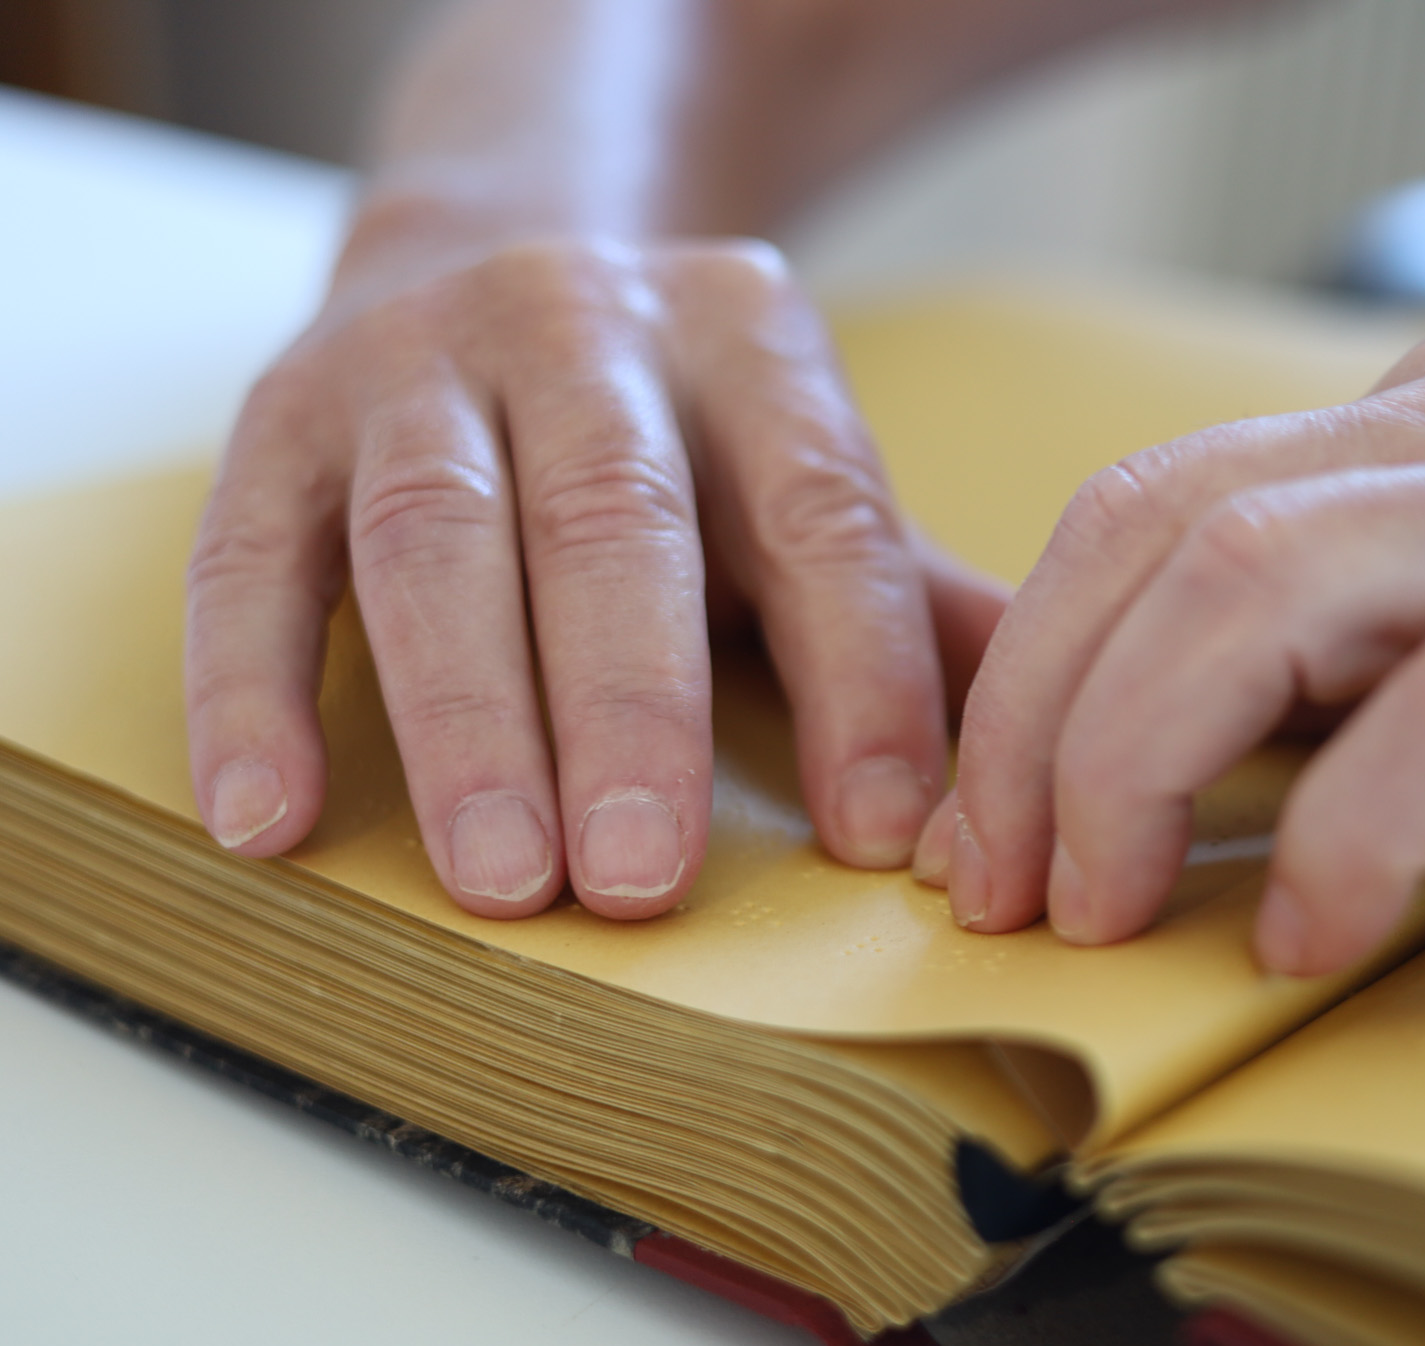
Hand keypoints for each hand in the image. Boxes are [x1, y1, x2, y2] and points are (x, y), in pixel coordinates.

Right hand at [186, 235, 1005, 918]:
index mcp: (750, 340)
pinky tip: (271, 818)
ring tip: (501, 879)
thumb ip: (907, 599)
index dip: (860, 676)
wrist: (496, 256)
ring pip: (437, 538)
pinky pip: (249, 557)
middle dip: (633, 707)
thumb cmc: (682, 434)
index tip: (882, 835)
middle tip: (642, 880)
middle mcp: (583, 325)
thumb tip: (1044, 738)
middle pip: (615, 521)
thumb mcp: (803, 478)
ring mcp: (417, 360)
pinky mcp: (280, 417)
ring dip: (468, 718)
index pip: (822, 512)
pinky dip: (252, 689)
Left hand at [916, 330, 1424, 974]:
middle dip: (1039, 723)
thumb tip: (1190, 742)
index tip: (984, 816)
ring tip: (1111, 912)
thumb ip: (1377, 618)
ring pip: (1264, 585)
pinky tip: (1315, 931)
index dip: (1026, 664)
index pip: (1145, 502)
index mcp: (1423, 417)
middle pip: (1163, 534)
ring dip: (1139, 761)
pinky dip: (1359, 824)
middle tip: (1005, 888)